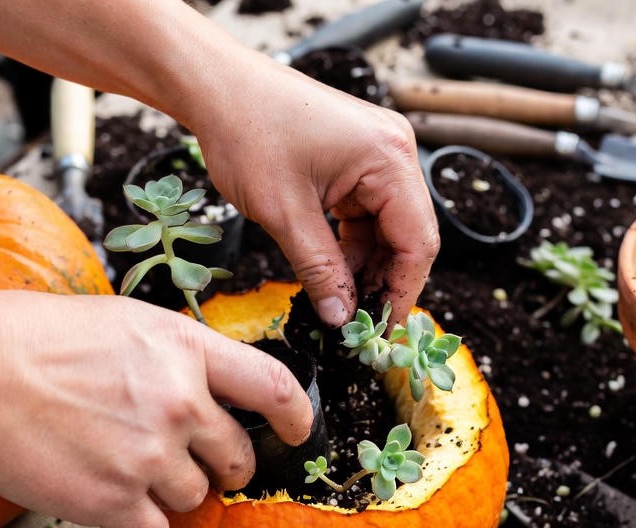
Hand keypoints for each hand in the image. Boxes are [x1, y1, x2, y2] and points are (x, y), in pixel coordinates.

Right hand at [0, 291, 312, 527]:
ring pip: (196, 496)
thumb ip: (172, 356)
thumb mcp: (119, 322)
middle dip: (223, 464)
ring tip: (119, 463)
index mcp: (183, 348)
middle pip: (237, 455)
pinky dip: (136, 518)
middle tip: (186, 459)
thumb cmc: (26, 339)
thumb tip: (201, 387)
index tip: (297, 431)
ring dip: (168, 489)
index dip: (296, 416)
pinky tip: (103, 491)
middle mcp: (179, 402)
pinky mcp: (117, 501)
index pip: (273, 386)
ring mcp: (150, 455)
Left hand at [190, 59, 439, 328]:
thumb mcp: (283, 213)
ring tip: (340, 306)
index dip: (401, 292)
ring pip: (387, 229)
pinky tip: (333, 275)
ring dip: (365, 268)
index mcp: (389, 158)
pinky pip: (367, 215)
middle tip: (357, 326)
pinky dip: (351, 247)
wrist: (218, 87)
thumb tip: (340, 318)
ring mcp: (378, 154)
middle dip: (383, 282)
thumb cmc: (246, 132)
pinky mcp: (357, 161)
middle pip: (408, 236)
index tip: (379, 332)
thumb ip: (319, 270)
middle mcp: (394, 151)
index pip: (417, 242)